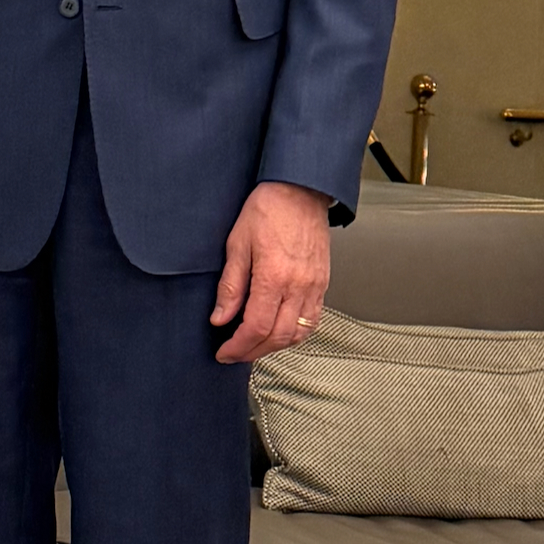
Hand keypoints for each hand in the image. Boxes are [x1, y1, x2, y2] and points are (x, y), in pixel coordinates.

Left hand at [211, 180, 330, 363]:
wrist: (299, 190)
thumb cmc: (268, 209)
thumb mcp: (237, 244)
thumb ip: (230, 286)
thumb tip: (220, 318)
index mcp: (274, 276)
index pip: (256, 327)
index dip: (238, 346)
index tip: (224, 352)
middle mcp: (299, 285)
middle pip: (278, 337)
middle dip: (253, 352)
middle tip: (235, 354)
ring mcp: (315, 286)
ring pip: (299, 334)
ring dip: (275, 346)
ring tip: (254, 346)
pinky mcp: (323, 283)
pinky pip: (313, 320)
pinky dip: (296, 334)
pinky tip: (280, 332)